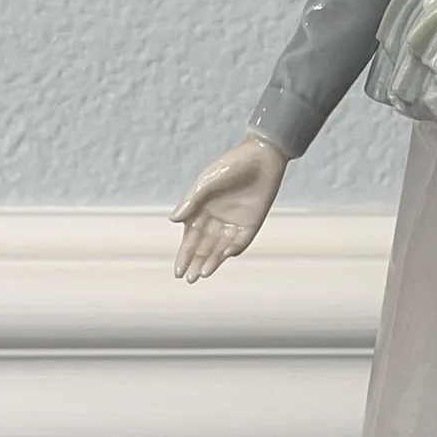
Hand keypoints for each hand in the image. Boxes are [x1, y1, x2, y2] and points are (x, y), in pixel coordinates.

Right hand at [170, 135, 287, 280]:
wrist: (262, 156)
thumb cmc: (230, 165)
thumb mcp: (206, 182)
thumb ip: (191, 202)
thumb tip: (174, 221)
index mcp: (201, 210)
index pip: (190, 238)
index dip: (184, 255)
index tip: (178, 271)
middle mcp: (215, 219)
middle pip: (203, 247)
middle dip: (195, 263)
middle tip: (189, 279)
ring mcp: (233, 222)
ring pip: (219, 248)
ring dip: (211, 261)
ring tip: (202, 274)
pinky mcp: (251, 223)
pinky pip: (240, 242)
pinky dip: (232, 250)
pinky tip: (223, 257)